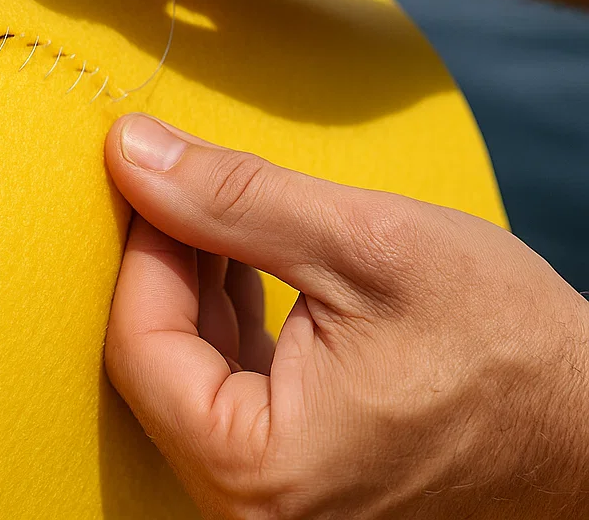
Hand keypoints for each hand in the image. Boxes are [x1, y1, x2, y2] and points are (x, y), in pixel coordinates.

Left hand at [104, 114, 588, 518]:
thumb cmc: (502, 341)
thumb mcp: (363, 243)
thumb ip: (234, 197)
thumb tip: (132, 149)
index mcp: (259, 473)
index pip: (140, 337)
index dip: (143, 240)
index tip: (153, 167)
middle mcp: (250, 507)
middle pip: (154, 353)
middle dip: (166, 253)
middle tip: (186, 174)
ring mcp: (271, 495)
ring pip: (183, 363)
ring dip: (193, 276)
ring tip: (219, 206)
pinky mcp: (292, 468)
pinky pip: (222, 382)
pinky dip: (223, 311)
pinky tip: (239, 256)